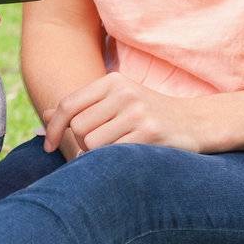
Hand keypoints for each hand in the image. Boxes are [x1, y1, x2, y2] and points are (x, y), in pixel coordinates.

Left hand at [42, 72, 204, 154]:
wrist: (198, 122)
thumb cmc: (149, 113)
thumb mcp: (117, 101)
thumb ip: (83, 106)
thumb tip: (45, 113)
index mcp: (112, 81)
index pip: (68, 105)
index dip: (53, 128)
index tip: (48, 147)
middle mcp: (124, 93)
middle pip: (79, 128)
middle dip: (83, 145)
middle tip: (100, 150)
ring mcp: (139, 112)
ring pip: (94, 143)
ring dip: (98, 156)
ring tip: (117, 153)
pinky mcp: (151, 133)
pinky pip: (115, 154)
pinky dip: (113, 162)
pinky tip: (127, 159)